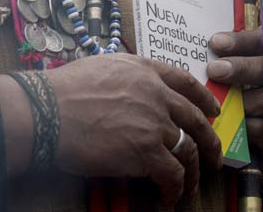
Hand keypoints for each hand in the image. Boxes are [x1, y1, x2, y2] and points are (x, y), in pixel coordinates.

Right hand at [45, 53, 221, 205]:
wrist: (48, 110)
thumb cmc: (64, 89)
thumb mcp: (101, 67)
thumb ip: (126, 75)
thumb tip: (130, 89)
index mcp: (145, 72)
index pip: (185, 82)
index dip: (203, 98)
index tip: (213, 111)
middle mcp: (156, 95)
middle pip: (195, 118)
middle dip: (209, 139)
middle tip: (214, 154)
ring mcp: (154, 123)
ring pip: (188, 149)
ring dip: (193, 170)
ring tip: (192, 184)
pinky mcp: (146, 151)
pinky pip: (172, 173)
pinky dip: (174, 188)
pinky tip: (168, 197)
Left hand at [207, 29, 262, 183]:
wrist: (259, 135)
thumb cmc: (242, 92)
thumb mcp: (237, 71)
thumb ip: (225, 57)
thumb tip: (195, 45)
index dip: (240, 41)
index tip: (215, 42)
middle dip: (240, 68)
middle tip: (213, 70)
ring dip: (238, 101)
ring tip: (215, 102)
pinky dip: (242, 125)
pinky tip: (225, 123)